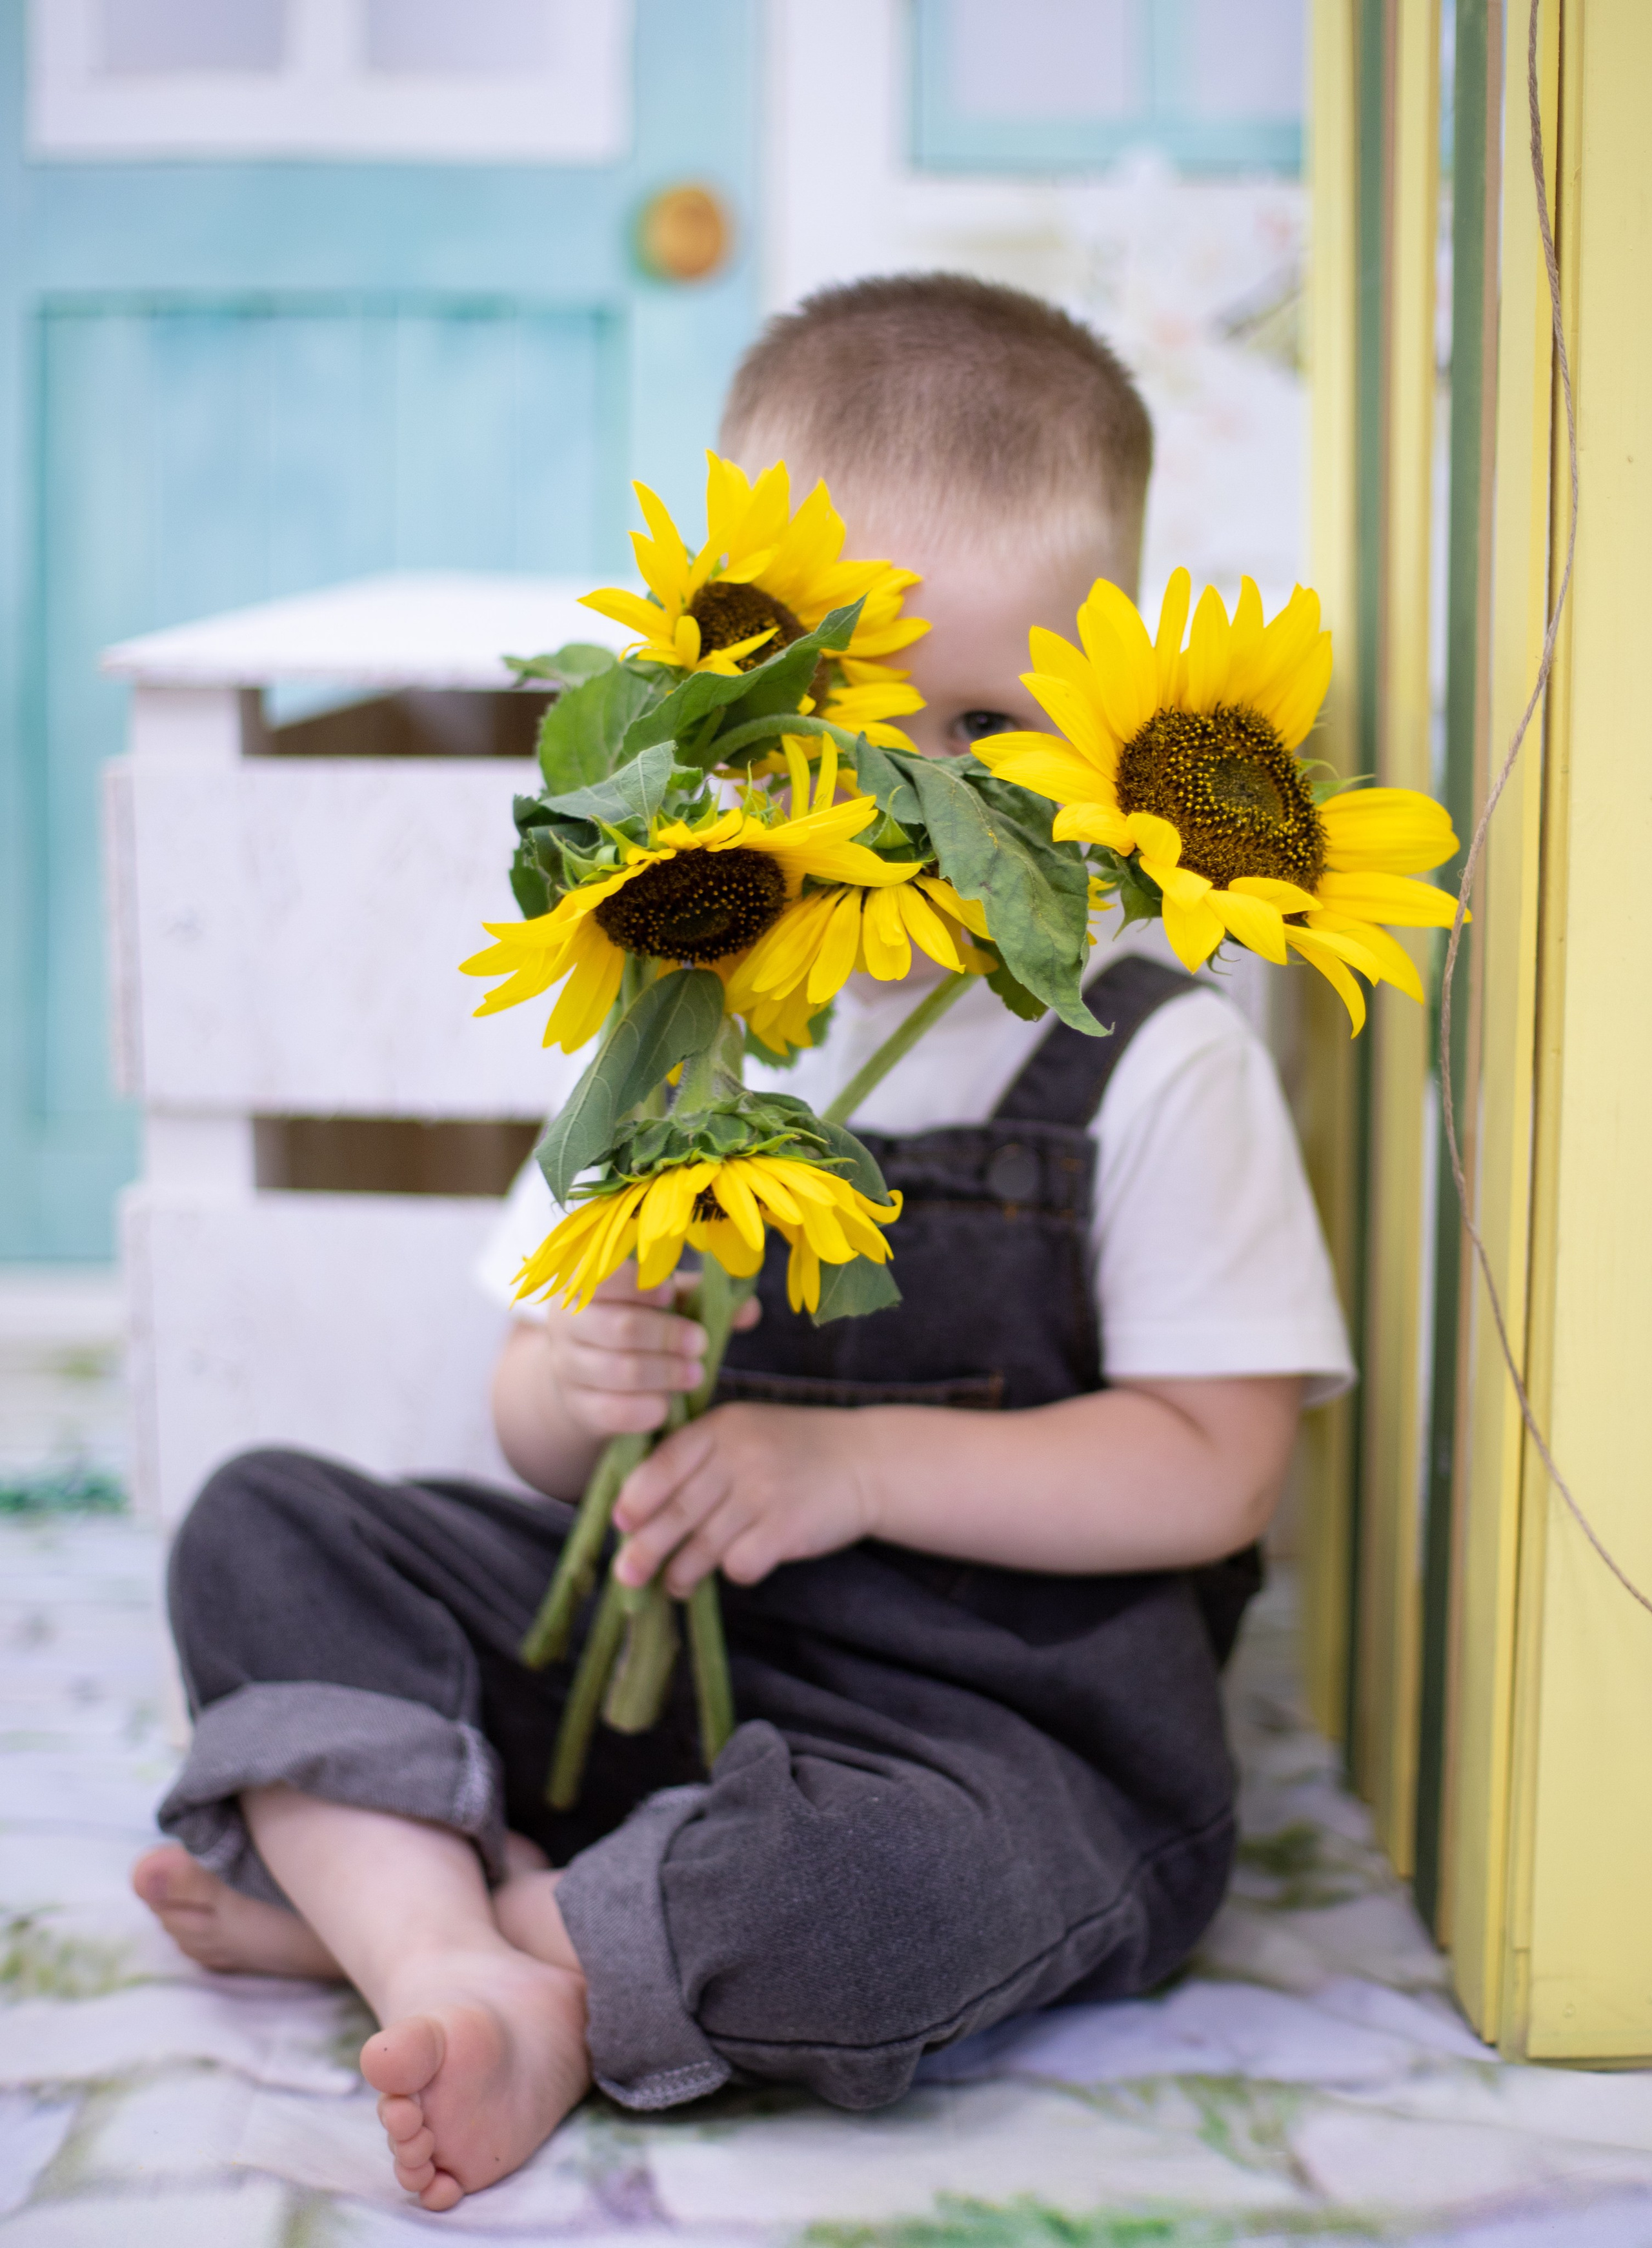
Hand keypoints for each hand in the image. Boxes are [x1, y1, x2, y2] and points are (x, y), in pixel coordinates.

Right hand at [540, 1263, 758, 1441]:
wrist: (590, 1376)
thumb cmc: (635, 1324)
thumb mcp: (663, 1304)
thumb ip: (701, 1299)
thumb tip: (750, 1309)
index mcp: (585, 1284)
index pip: (605, 1277)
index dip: (639, 1286)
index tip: (668, 1295)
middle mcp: (567, 1323)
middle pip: (620, 1328)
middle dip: (668, 1336)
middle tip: (699, 1343)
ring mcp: (567, 1367)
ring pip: (619, 1372)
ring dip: (665, 1374)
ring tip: (695, 1374)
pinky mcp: (578, 1407)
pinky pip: (612, 1412)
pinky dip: (646, 1409)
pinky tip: (667, 1405)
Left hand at [611, 1403, 873, 1595]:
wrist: (865, 1460)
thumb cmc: (791, 1448)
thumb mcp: (743, 1430)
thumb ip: (696, 1454)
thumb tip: (633, 1505)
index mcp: (722, 1427)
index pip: (663, 1463)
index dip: (636, 1498)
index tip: (621, 1523)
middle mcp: (740, 1456)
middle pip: (677, 1511)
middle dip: (645, 1549)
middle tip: (627, 1576)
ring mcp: (765, 1492)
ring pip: (704, 1545)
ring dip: (681, 1573)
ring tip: (674, 1585)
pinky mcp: (787, 1528)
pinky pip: (740, 1564)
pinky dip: (733, 1572)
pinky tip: (735, 1568)